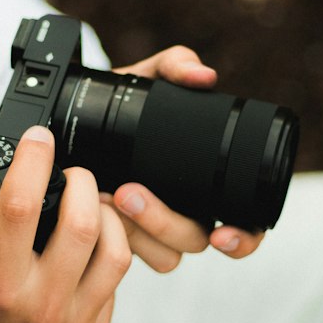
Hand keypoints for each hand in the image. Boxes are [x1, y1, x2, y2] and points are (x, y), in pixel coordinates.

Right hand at [0, 126, 131, 322]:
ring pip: (115, 252)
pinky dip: (105, 251)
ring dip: (104, 216)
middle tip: (69, 174)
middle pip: (83, 226)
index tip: (37, 139)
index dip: (33, 161)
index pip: (21, 208)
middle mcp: (38, 311)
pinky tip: (83, 246)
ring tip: (82, 206)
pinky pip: (115, 281)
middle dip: (82, 183)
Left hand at [107, 45, 265, 272]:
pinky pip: (130, 257)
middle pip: (195, 242)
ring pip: (164, 256)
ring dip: (138, 232)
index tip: (222, 232)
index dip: (244, 238)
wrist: (76, 117)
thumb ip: (175, 66)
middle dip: (164, 223)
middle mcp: (187, 213)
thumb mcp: (148, 78)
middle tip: (129, 193)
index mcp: (208, 184)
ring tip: (107, 198)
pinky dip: (117, 238)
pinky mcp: (123, 239)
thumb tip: (203, 75)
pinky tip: (98, 216)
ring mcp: (154, 231)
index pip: (245, 225)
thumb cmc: (125, 102)